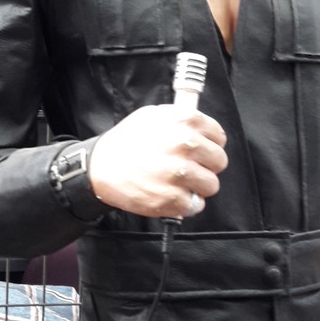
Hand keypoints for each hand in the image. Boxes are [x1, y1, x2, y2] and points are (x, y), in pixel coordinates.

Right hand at [88, 104, 227, 218]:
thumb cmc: (126, 142)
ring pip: (211, 185)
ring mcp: (179, 173)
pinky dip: (187, 204)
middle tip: (191, 168)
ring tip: (180, 183)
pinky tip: (172, 194)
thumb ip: (180, 119)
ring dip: (198, 187)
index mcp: (183, 121)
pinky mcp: (172, 198)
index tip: (204, 150)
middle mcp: (184, 145)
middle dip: (207, 166)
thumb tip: (202, 126)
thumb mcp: (152, 116)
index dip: (212, 144)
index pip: (218, 135)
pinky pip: (196, 204)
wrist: (100, 168)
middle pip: (219, 161)